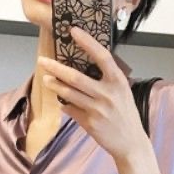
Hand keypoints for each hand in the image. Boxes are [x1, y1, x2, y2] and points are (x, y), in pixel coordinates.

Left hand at [38, 25, 149, 162]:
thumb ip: (107, 81)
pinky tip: (62, 102)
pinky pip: (72, 110)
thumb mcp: (123, 92)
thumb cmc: (125, 115)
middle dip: (56, 68)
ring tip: (46, 80)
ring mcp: (97, 110)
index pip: (102, 56)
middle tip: (43, 61)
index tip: (73, 31)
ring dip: (56, 86)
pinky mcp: (90, 123)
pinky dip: (65, 105)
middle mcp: (108, 94)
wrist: (130, 142)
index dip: (87, 42)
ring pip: (70, 94)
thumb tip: (84, 68)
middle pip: (76, 77)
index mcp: (118, 81)